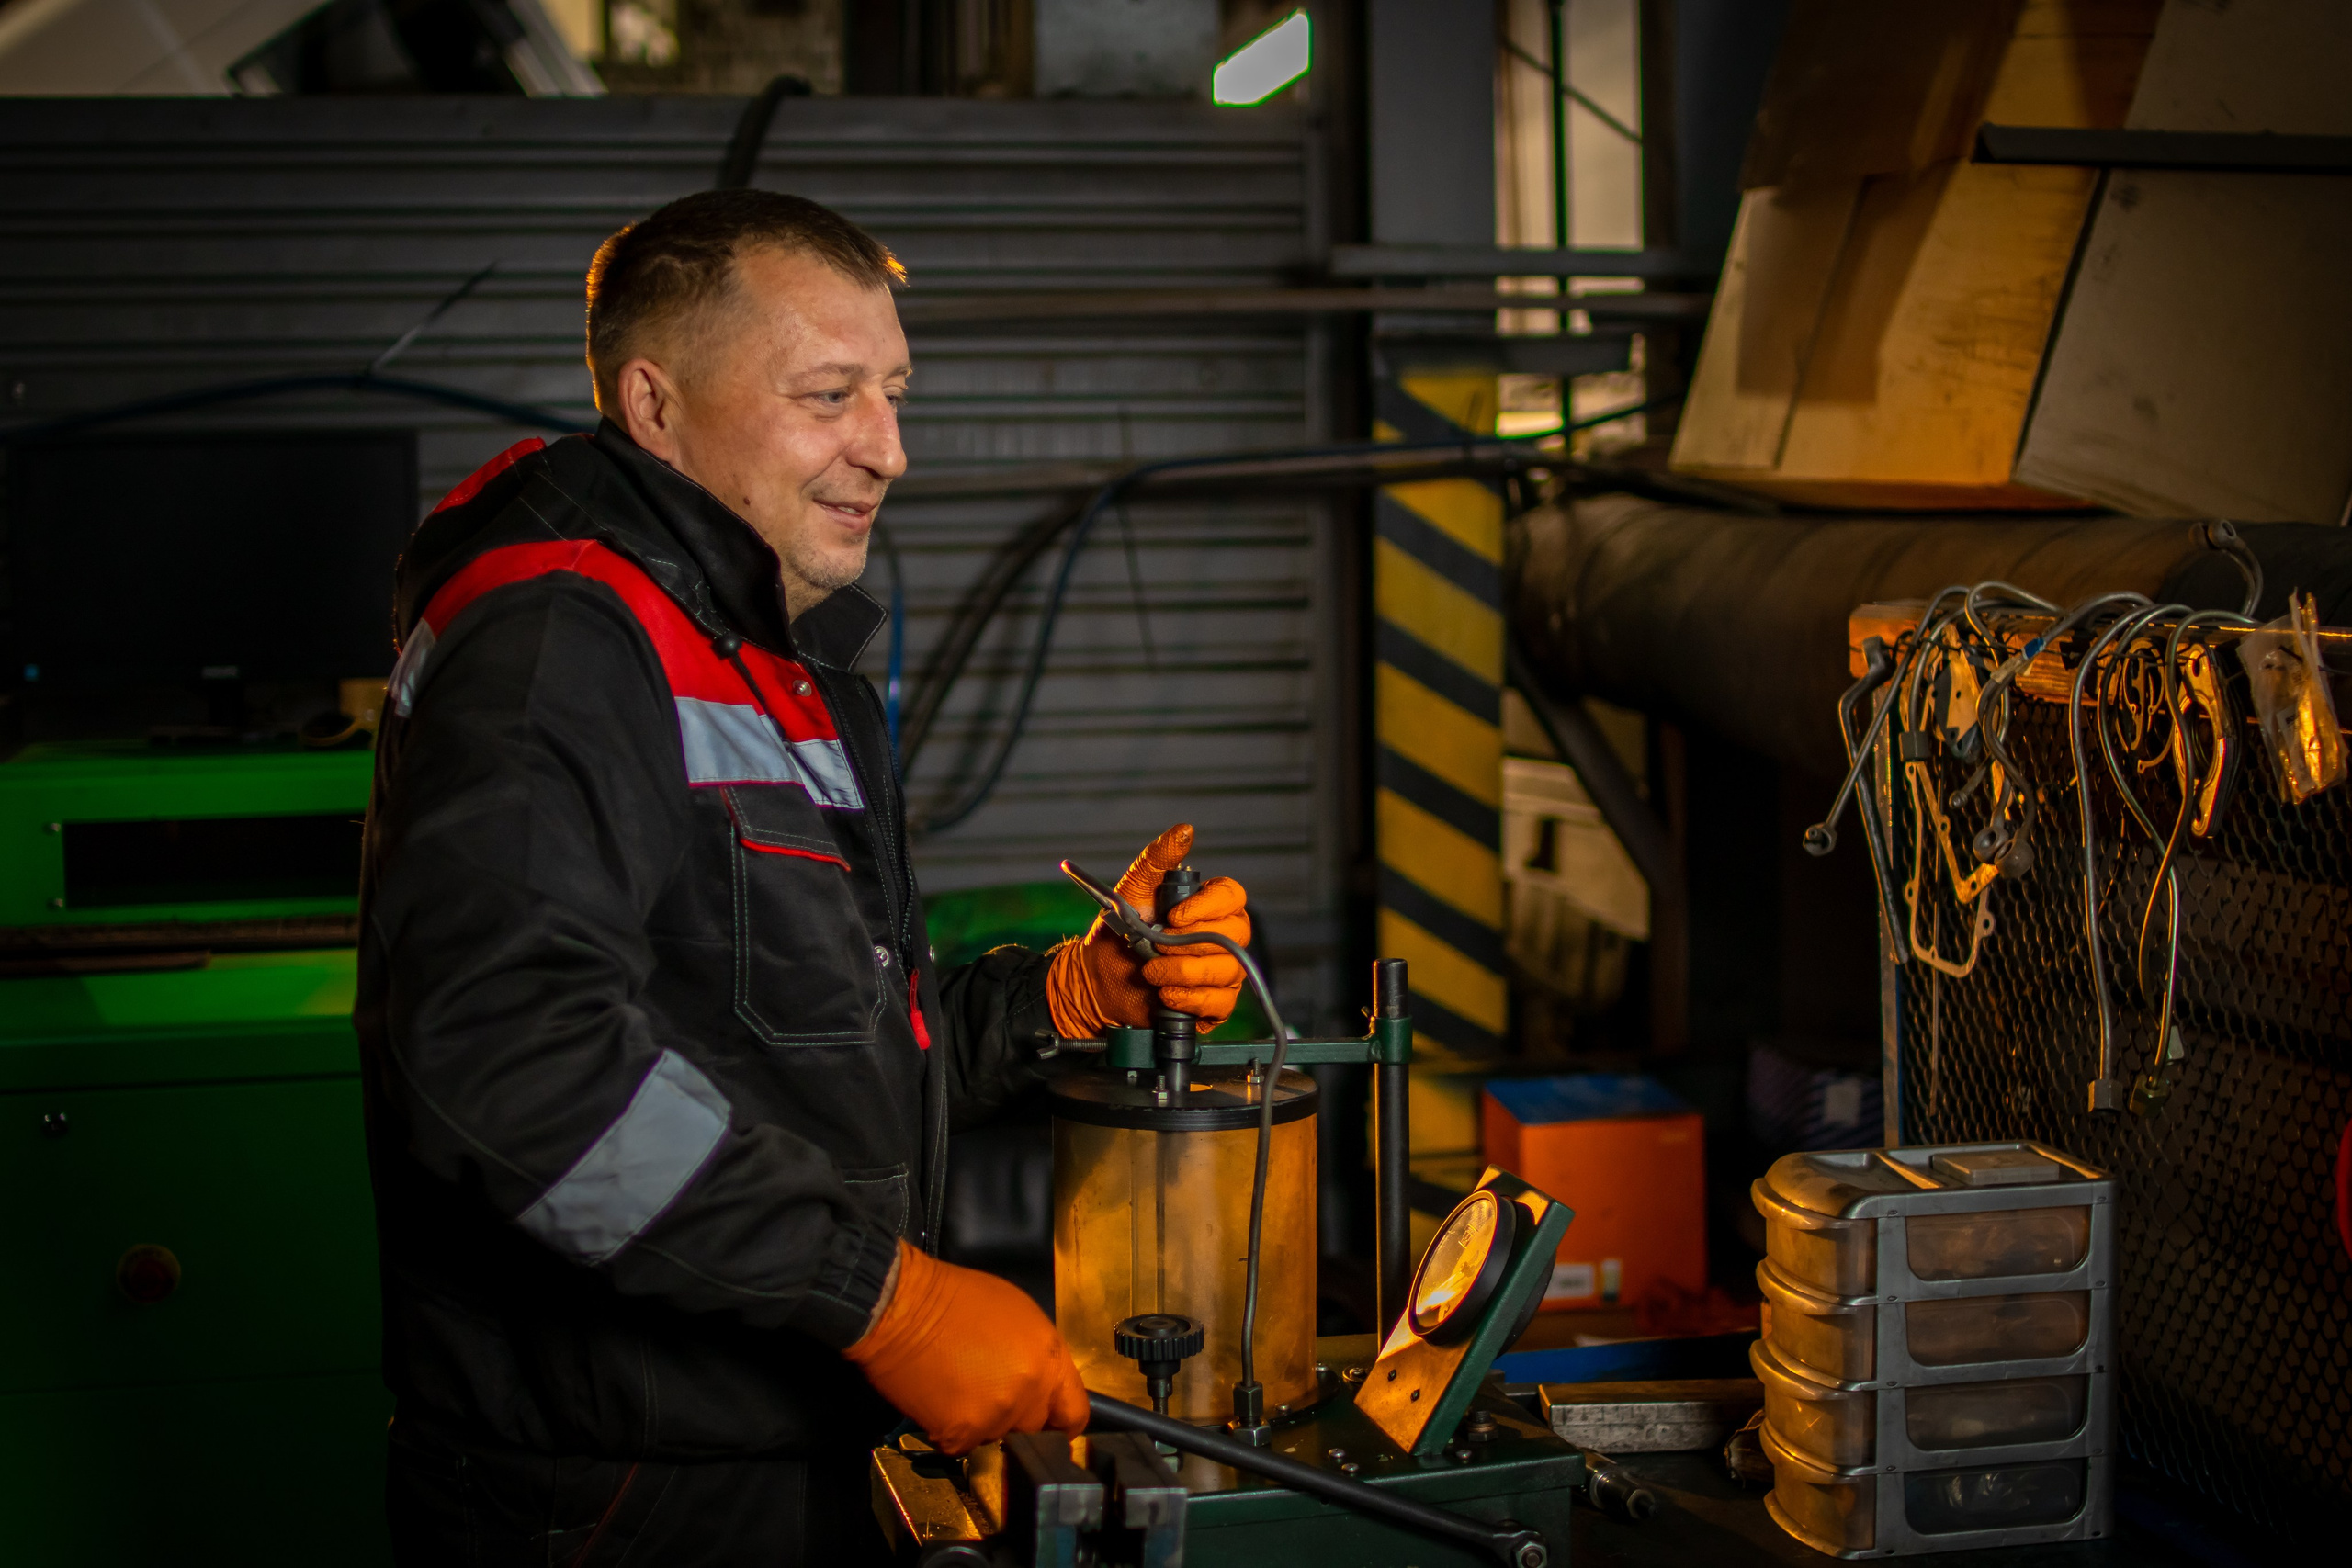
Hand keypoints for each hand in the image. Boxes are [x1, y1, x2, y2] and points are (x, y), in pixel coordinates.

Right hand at [843, 1241, 1087, 1455]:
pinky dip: (952, 1433)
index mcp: (1048, 1357)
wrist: (903, 1306)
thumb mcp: (1018, 1313)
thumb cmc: (955, 1299)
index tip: (1052, 1428)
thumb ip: (1038, 1356)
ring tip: (961, 1391)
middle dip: (1016, 1419)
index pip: (1075, 1412)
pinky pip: (964, 1447)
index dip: (1062, 1424)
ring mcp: (996, 1415)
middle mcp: (1029, 1390)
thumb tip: (1041, 1385)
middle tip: (990, 1396)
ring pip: (998, 1439)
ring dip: (983, 1425)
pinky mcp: (961, 1433)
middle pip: (1035, 1429)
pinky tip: (941, 1403)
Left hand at [1045, 822, 1251, 1035]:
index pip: (1231, 896)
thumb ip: (1157, 859)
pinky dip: (1191, 999)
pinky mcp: (1214, 1003)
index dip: (1207, 907)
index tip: (1173, 917)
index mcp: (1208, 906)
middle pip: (1233, 935)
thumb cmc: (1117, 933)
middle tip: (1155, 947)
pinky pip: (1221, 1003)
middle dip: (1188, 944)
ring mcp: (1222, 971)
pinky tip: (1166, 995)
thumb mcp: (1132, 891)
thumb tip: (1184, 831)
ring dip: (1183, 972)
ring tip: (1151, 972)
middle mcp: (1222, 936)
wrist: (1095, 980)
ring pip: (1227, 970)